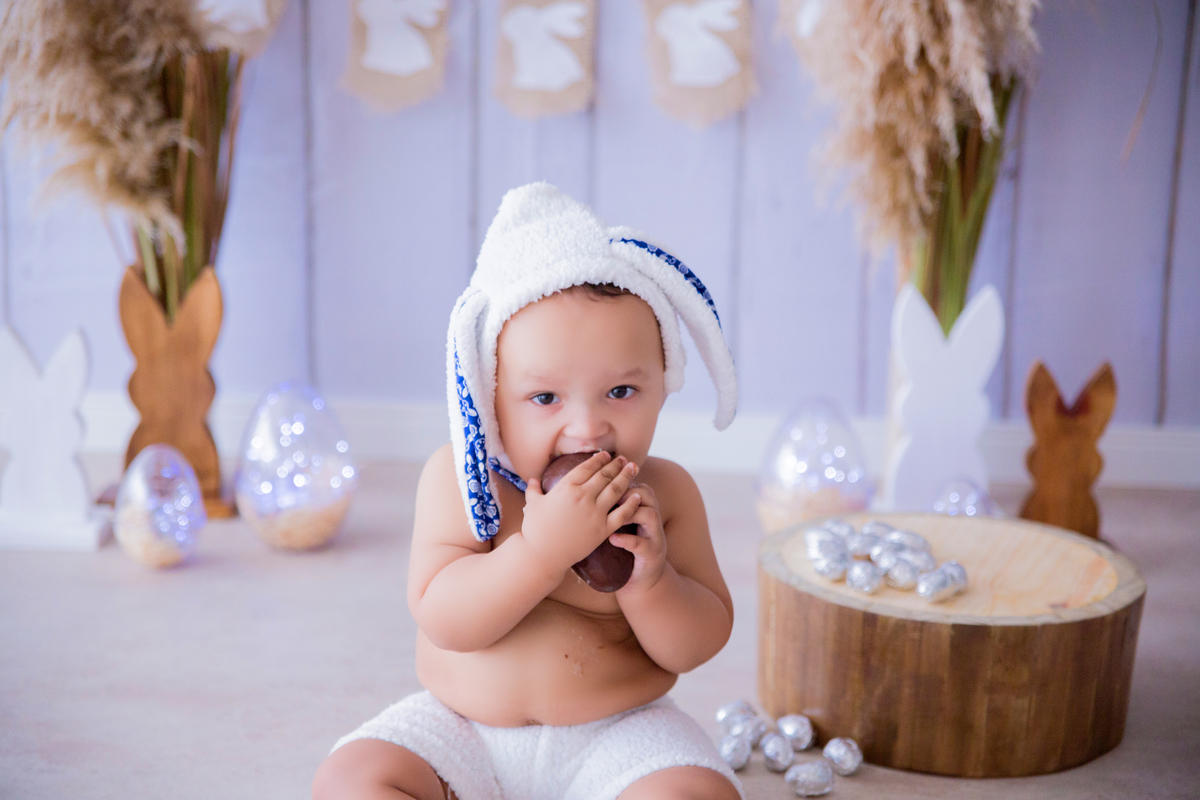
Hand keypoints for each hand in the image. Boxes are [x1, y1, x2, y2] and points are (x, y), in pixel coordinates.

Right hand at [521, 452, 639, 572]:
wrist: (543, 555)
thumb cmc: (534, 530)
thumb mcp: (532, 505)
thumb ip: (533, 490)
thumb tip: (532, 479)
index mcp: (566, 488)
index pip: (587, 467)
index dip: (598, 459)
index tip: (606, 455)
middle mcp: (583, 496)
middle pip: (605, 475)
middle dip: (616, 465)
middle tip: (624, 459)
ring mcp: (594, 513)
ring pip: (616, 490)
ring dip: (626, 477)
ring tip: (634, 468)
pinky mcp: (602, 529)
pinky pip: (622, 514)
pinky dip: (631, 503)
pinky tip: (638, 495)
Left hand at [610, 484, 667, 593]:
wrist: (641, 577)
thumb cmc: (625, 545)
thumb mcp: (619, 524)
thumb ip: (611, 507)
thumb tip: (585, 489)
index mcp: (643, 508)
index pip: (636, 485)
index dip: (621, 481)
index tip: (601, 482)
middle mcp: (652, 519)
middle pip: (646, 495)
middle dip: (628, 492)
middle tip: (608, 496)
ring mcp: (654, 536)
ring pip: (650, 515)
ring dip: (631, 513)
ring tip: (612, 516)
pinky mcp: (651, 554)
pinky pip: (641, 544)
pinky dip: (626, 540)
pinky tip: (612, 539)